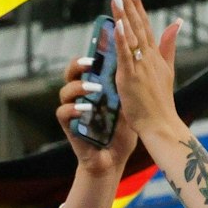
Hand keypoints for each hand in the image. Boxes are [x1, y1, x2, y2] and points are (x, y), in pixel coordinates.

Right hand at [57, 43, 136, 178]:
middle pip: (71, 72)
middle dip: (79, 65)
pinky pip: (63, 113)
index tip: (103, 48)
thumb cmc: (121, 133)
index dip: (93, 55)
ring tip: (94, 89)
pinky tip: (87, 109)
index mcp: (94, 88)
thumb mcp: (130, 107)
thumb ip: (131, 88)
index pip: (89, 66)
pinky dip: (74, 109)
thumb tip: (143, 65)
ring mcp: (73, 110)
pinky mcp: (69, 126)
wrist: (114, 159)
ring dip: (78, 87)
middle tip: (92, 63)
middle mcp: (80, 96)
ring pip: (65, 91)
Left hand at [101, 0, 183, 141]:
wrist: (161, 125)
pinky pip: (126, 55)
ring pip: (131, 35)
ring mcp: (140, 66)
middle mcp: (148, 57)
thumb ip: (169, 46)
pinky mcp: (131, 77)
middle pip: (138, 24)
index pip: (145, 24)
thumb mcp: (167, 70)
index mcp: (154, 55)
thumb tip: (176, 23)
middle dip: (129, 2)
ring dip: (124, 14)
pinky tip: (118, 24)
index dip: (137, 4)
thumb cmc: (160, 103)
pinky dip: (123, 39)